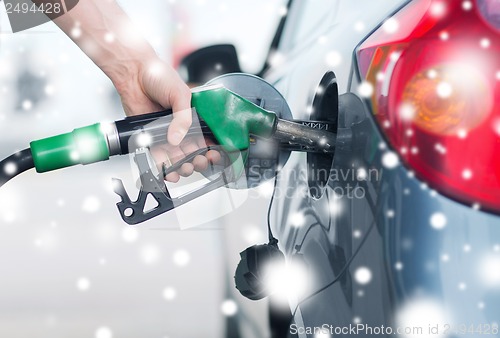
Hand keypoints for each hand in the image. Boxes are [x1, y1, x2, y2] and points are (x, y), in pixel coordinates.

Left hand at [114, 58, 219, 181]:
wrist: (134, 74)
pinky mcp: (150, 138)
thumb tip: (177, 138)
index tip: (212, 156)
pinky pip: (157, 157)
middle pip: (193, 152)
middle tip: (197, 162)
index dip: (211, 150)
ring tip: (183, 168)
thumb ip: (183, 118)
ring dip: (182, 167)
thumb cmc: (159, 76)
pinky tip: (167, 172)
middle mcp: (180, 128)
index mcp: (193, 117)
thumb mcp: (180, 94)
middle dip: (197, 161)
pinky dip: (162, 167)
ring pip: (177, 158)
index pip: (206, 138)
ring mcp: (166, 134)